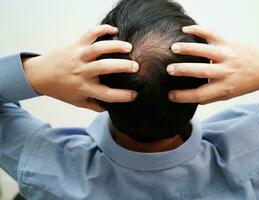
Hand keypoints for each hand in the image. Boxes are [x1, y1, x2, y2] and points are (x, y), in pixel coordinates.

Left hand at [23, 25, 138, 111]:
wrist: (40, 75)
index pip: (107, 95)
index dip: (123, 96)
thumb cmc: (61, 90)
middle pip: (105, 68)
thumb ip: (94, 106)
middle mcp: (82, 72)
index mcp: (84, 88)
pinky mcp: (75, 45)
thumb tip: (110, 108)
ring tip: (128, 47)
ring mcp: (78, 57)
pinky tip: (113, 30)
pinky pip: (89, 34)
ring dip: (115, 46)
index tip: (134, 94)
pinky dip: (101, 29)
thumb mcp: (77, 102)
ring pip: (98, 49)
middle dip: (123, 66)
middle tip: (136, 67)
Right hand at [167, 25, 258, 103]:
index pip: (201, 94)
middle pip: (201, 72)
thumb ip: (210, 97)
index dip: (184, 97)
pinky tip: (185, 30)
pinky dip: (198, 30)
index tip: (170, 95)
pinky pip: (212, 33)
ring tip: (173, 48)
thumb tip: (190, 99)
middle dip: (183, 70)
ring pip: (206, 50)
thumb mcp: (229, 95)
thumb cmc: (244, 83)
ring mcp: (228, 55)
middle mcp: (226, 71)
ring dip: (188, 49)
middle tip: (168, 69)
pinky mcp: (229, 42)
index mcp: (225, 87)